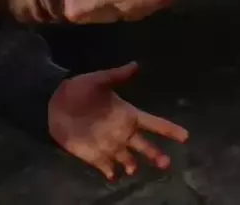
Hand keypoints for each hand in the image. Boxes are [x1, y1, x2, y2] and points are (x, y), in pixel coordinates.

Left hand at [47, 62, 187, 179]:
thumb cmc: (79, 89)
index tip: (185, 136)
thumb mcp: (98, 80)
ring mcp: (109, 145)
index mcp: (128, 114)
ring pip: (128, 159)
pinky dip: (111, 172)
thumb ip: (117, 76)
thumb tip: (136, 64)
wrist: (55, 102)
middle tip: (165, 163)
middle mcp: (123, 132)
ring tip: (133, 169)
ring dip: (132, 165)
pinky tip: (113, 174)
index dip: (169, 130)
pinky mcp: (94, 155)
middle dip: (156, 155)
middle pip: (145, 147)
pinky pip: (106, 166)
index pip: (154, 123)